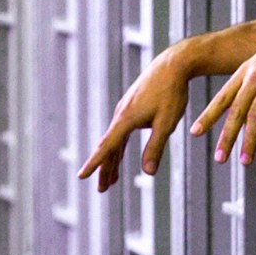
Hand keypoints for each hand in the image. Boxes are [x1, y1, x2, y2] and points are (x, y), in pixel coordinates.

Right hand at [77, 44, 192, 191]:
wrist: (173, 65)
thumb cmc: (172, 93)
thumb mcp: (166, 123)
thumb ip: (155, 147)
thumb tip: (148, 173)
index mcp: (126, 119)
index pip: (107, 146)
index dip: (95, 163)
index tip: (82, 176)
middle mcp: (121, 115)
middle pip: (108, 147)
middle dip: (104, 169)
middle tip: (101, 189)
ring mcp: (125, 110)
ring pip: (114, 140)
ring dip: (112, 160)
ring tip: (110, 180)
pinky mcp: (131, 107)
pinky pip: (121, 132)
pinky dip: (119, 147)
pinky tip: (119, 155)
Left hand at [189, 11, 255, 163]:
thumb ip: (252, 80)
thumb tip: (244, 99)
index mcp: (245, 73)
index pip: (222, 99)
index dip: (208, 116)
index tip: (195, 132)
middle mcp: (254, 78)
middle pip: (236, 112)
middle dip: (226, 137)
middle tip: (219, 157)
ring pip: (255, 117)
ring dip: (249, 141)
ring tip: (244, 160)